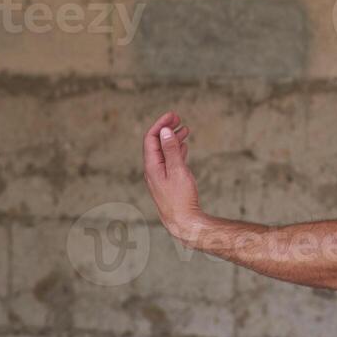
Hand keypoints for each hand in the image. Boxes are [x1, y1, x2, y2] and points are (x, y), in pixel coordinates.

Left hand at [142, 111, 203, 244]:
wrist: (182, 221)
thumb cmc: (180, 197)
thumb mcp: (178, 170)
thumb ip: (171, 150)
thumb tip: (165, 131)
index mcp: (152, 165)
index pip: (151, 138)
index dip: (160, 125)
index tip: (174, 116)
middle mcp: (152, 169)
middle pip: (155, 143)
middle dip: (166, 129)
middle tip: (179, 118)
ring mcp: (159, 176)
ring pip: (163, 152)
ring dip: (173, 139)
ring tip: (185, 130)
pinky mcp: (167, 181)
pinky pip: (169, 160)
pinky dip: (176, 150)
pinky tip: (184, 147)